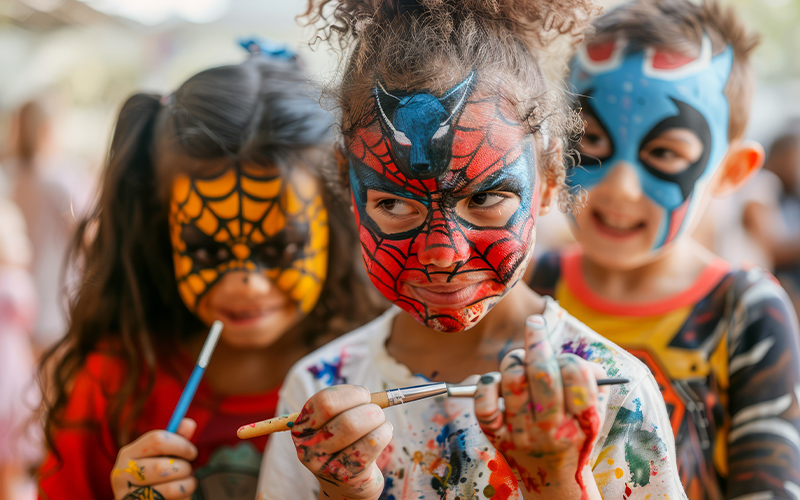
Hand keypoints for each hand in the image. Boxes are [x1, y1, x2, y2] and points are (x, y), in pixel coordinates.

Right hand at [110, 418, 198, 499]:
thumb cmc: (151, 475)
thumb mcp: (158, 455)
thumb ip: (174, 440)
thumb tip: (190, 424)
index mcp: (128, 453)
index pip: (157, 440)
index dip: (181, 444)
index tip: (192, 452)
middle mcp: (123, 474)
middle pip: (164, 467)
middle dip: (185, 468)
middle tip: (189, 471)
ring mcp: (128, 495)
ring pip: (172, 489)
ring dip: (188, 485)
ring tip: (187, 484)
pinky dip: (184, 498)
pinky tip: (180, 496)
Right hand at [291, 385, 392, 499]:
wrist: (346, 482)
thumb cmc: (343, 443)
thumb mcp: (336, 421)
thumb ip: (345, 405)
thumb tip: (365, 393)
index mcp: (302, 426)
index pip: (325, 402)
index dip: (350, 394)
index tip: (364, 395)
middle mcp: (308, 446)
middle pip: (345, 419)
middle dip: (369, 409)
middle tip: (377, 411)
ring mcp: (325, 465)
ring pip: (356, 430)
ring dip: (378, 420)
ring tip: (381, 422)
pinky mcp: (346, 477)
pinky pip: (371, 445)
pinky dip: (384, 433)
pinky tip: (385, 433)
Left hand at [473, 315, 608, 497]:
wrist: (552, 479)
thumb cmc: (573, 436)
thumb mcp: (593, 415)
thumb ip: (593, 383)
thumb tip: (583, 357)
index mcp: (580, 420)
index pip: (576, 375)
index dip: (569, 357)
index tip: (561, 349)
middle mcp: (550, 427)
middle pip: (542, 373)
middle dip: (538, 342)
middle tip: (534, 323)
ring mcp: (521, 433)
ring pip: (512, 382)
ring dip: (514, 360)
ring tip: (519, 359)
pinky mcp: (497, 436)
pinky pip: (484, 404)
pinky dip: (487, 384)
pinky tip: (496, 380)